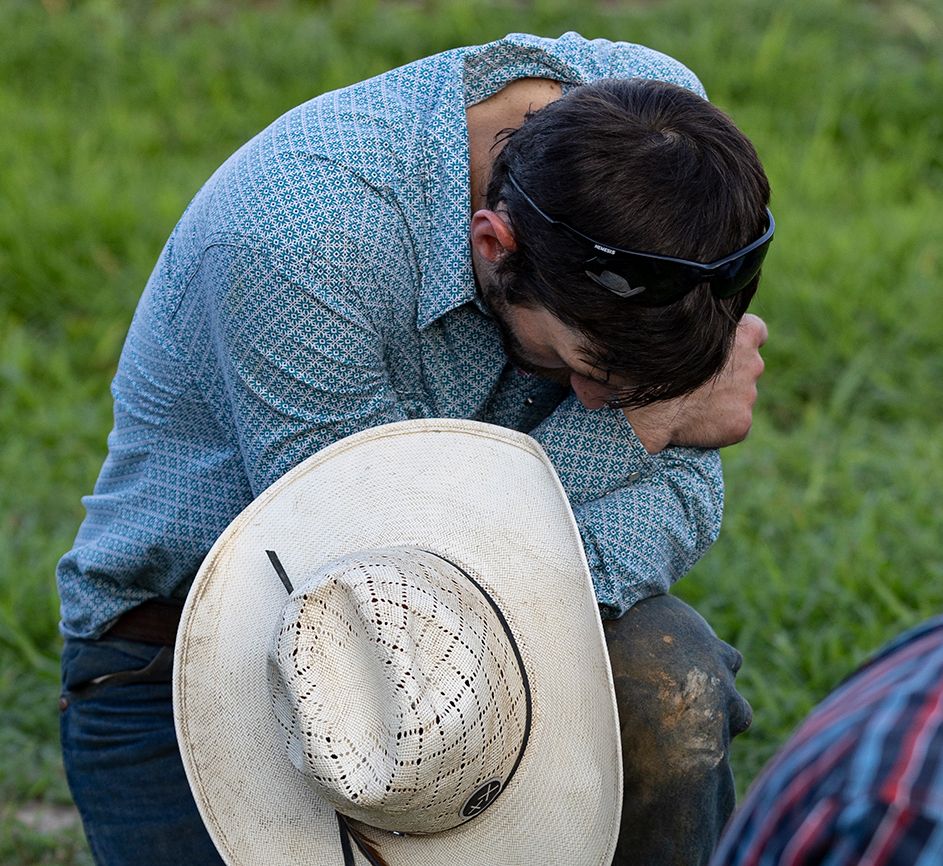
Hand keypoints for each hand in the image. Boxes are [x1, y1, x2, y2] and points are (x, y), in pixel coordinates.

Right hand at [624, 314, 767, 453]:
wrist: (650, 408)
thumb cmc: (658, 366)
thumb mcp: (681, 332)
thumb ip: (702, 331)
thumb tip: (698, 332)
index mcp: (743, 335)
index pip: (757, 333)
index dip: (741, 341)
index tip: (728, 349)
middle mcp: (753, 364)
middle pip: (748, 367)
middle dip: (729, 374)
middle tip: (699, 382)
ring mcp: (749, 396)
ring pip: (740, 397)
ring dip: (723, 400)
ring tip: (691, 403)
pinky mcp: (742, 422)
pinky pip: (735, 421)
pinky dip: (720, 423)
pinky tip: (696, 421)